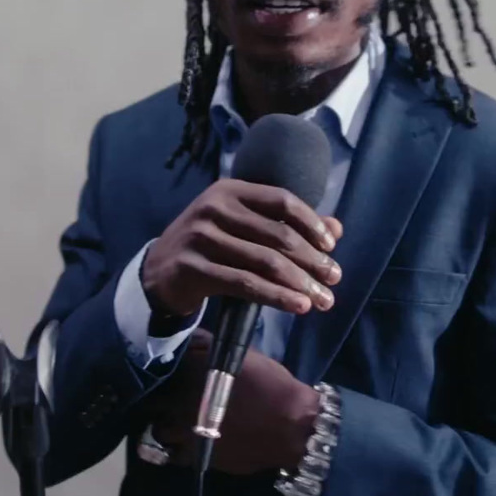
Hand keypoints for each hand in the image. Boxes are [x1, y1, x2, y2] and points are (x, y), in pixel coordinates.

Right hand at [141, 179, 343, 317]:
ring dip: (301, 283)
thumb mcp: (243, 226)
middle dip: (313, 260)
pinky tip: (299, 306)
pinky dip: (278, 297)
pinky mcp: (195, 269)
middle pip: (278, 235)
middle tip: (334, 278)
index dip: (311, 223)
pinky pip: (246, 285)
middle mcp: (214, 209)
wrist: (159, 271)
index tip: (331, 246)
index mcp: (230, 190)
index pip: (281, 201)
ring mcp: (202, 238)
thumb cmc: (211, 244)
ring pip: (265, 262)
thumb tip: (337, 229)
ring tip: (323, 299)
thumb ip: (286, 224)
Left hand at [150, 331, 319, 474]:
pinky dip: (174, 447)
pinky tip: (184, 441)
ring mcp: (184, 430)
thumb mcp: (241, 355)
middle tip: (169, 397)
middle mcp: (180, 399)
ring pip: (156, 427)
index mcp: (191, 369)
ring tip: (174, 420)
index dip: (163, 367)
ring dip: (163, 422)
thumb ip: (210, 346)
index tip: (169, 369)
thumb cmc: (271, 385)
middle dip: (159, 396)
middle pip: (153, 397)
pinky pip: (170, 453)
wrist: (291, 425)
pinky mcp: (194, 454)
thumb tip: (191, 338)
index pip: (161, 364)